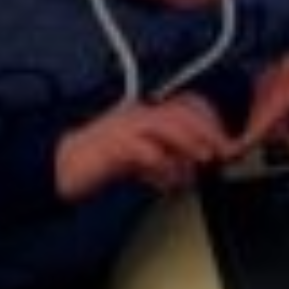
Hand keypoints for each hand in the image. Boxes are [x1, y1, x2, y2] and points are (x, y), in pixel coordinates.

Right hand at [55, 94, 232, 199]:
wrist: (63, 167)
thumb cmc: (104, 162)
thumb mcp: (144, 157)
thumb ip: (170, 157)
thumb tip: (197, 167)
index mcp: (147, 112)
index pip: (188, 106)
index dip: (211, 122)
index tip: (226, 144)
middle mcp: (138, 113)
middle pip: (182, 112)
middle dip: (207, 131)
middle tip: (221, 154)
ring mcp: (125, 126)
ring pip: (167, 124)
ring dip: (190, 142)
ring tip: (202, 161)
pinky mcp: (112, 145)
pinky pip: (144, 149)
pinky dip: (161, 165)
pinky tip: (168, 182)